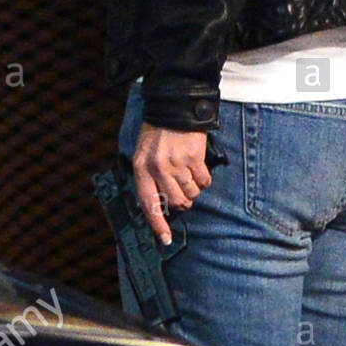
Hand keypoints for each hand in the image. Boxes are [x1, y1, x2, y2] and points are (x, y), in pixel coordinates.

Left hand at [132, 123, 212, 245]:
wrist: (174, 106)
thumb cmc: (158, 131)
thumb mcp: (145, 152)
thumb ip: (150, 176)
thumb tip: (163, 203)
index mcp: (141, 168)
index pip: (149, 204)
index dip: (158, 224)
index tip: (165, 239)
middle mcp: (158, 168)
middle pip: (176, 202)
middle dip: (184, 201)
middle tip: (185, 191)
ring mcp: (176, 164)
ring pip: (192, 193)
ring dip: (194, 189)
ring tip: (191, 174)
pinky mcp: (194, 158)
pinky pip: (204, 181)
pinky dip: (204, 179)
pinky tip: (200, 167)